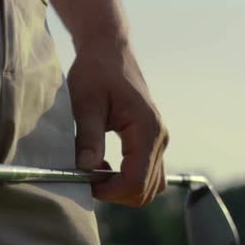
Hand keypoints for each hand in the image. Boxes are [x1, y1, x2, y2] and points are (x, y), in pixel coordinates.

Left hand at [68, 44, 168, 206]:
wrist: (109, 52)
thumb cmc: (96, 72)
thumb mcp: (86, 103)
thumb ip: (88, 137)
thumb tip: (86, 169)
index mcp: (147, 130)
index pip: (136, 181)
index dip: (110, 191)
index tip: (84, 182)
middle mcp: (160, 139)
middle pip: (146, 190)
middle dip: (114, 192)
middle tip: (85, 177)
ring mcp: (159, 141)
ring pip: (149, 186)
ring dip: (121, 188)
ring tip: (93, 170)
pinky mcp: (151, 142)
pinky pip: (146, 173)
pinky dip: (126, 178)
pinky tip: (101, 164)